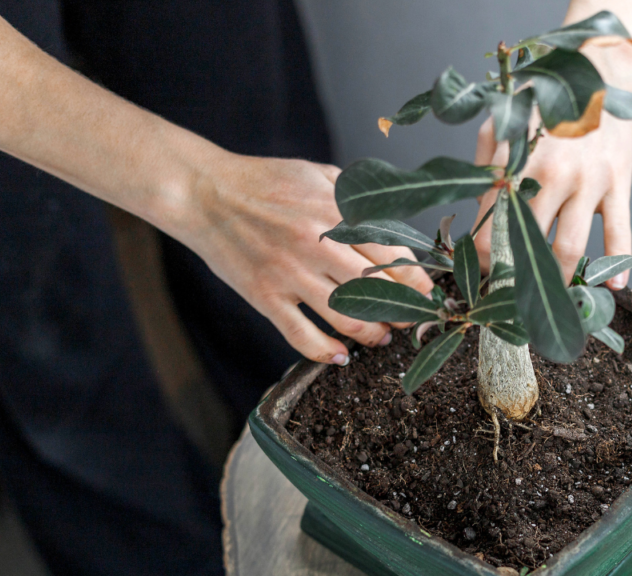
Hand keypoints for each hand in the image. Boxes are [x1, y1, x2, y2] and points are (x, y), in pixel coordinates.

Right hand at [177, 154, 433, 364]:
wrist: (204, 192)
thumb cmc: (266, 181)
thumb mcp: (319, 174)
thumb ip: (356, 201)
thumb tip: (393, 230)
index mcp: (334, 213)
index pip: (391, 256)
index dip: (416, 280)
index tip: (427, 292)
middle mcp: (316, 245)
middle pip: (376, 291)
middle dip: (403, 311)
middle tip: (411, 320)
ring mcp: (289, 273)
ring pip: (346, 318)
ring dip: (372, 334)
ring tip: (382, 337)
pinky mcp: (264, 296)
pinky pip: (301, 336)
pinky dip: (326, 353)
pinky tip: (340, 356)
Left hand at [472, 110, 631, 289]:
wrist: (600, 71)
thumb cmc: (546, 101)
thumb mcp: (505, 121)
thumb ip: (487, 163)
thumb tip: (477, 212)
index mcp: (517, 160)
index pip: (491, 221)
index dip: (483, 254)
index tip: (483, 270)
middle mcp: (551, 174)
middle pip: (527, 241)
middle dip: (516, 274)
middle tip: (513, 292)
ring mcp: (588, 181)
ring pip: (570, 247)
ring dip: (559, 279)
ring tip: (553, 296)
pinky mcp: (619, 183)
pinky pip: (619, 231)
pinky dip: (618, 263)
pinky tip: (613, 285)